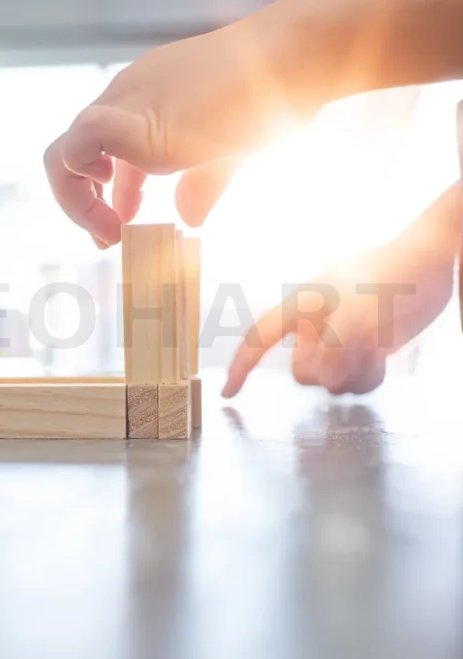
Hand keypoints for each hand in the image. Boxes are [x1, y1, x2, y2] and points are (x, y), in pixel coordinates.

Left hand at [44, 20, 316, 246]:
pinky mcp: (132, 122)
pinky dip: (84, 184)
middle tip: (108, 238)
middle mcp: (128, 99)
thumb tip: (189, 218)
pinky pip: (77, 148)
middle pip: (76, 153)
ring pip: (64, 153)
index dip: (107, 192)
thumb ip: (203, 182)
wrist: (296, 59)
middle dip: (84, 203)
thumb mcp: (231, 147)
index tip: (123, 224)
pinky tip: (118, 206)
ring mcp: (125, 106)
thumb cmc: (277, 94)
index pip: (105, 148)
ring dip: (77, 202)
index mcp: (149, 101)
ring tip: (111, 232)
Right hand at [223, 185, 462, 396]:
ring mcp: (338, 341)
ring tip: (377, 346)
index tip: (228, 394)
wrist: (430, 265)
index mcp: (299, 307)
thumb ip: (337, 347)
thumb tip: (326, 378)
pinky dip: (370, 375)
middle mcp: (313, 327)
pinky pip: (354, 382)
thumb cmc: (390, 275)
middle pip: (301, 371)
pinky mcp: (361, 352)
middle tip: (359, 346)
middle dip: (329, 369)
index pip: (258, 339)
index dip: (240, 367)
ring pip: (331, 381)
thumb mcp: (359, 310)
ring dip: (356, 372)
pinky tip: (382, 354)